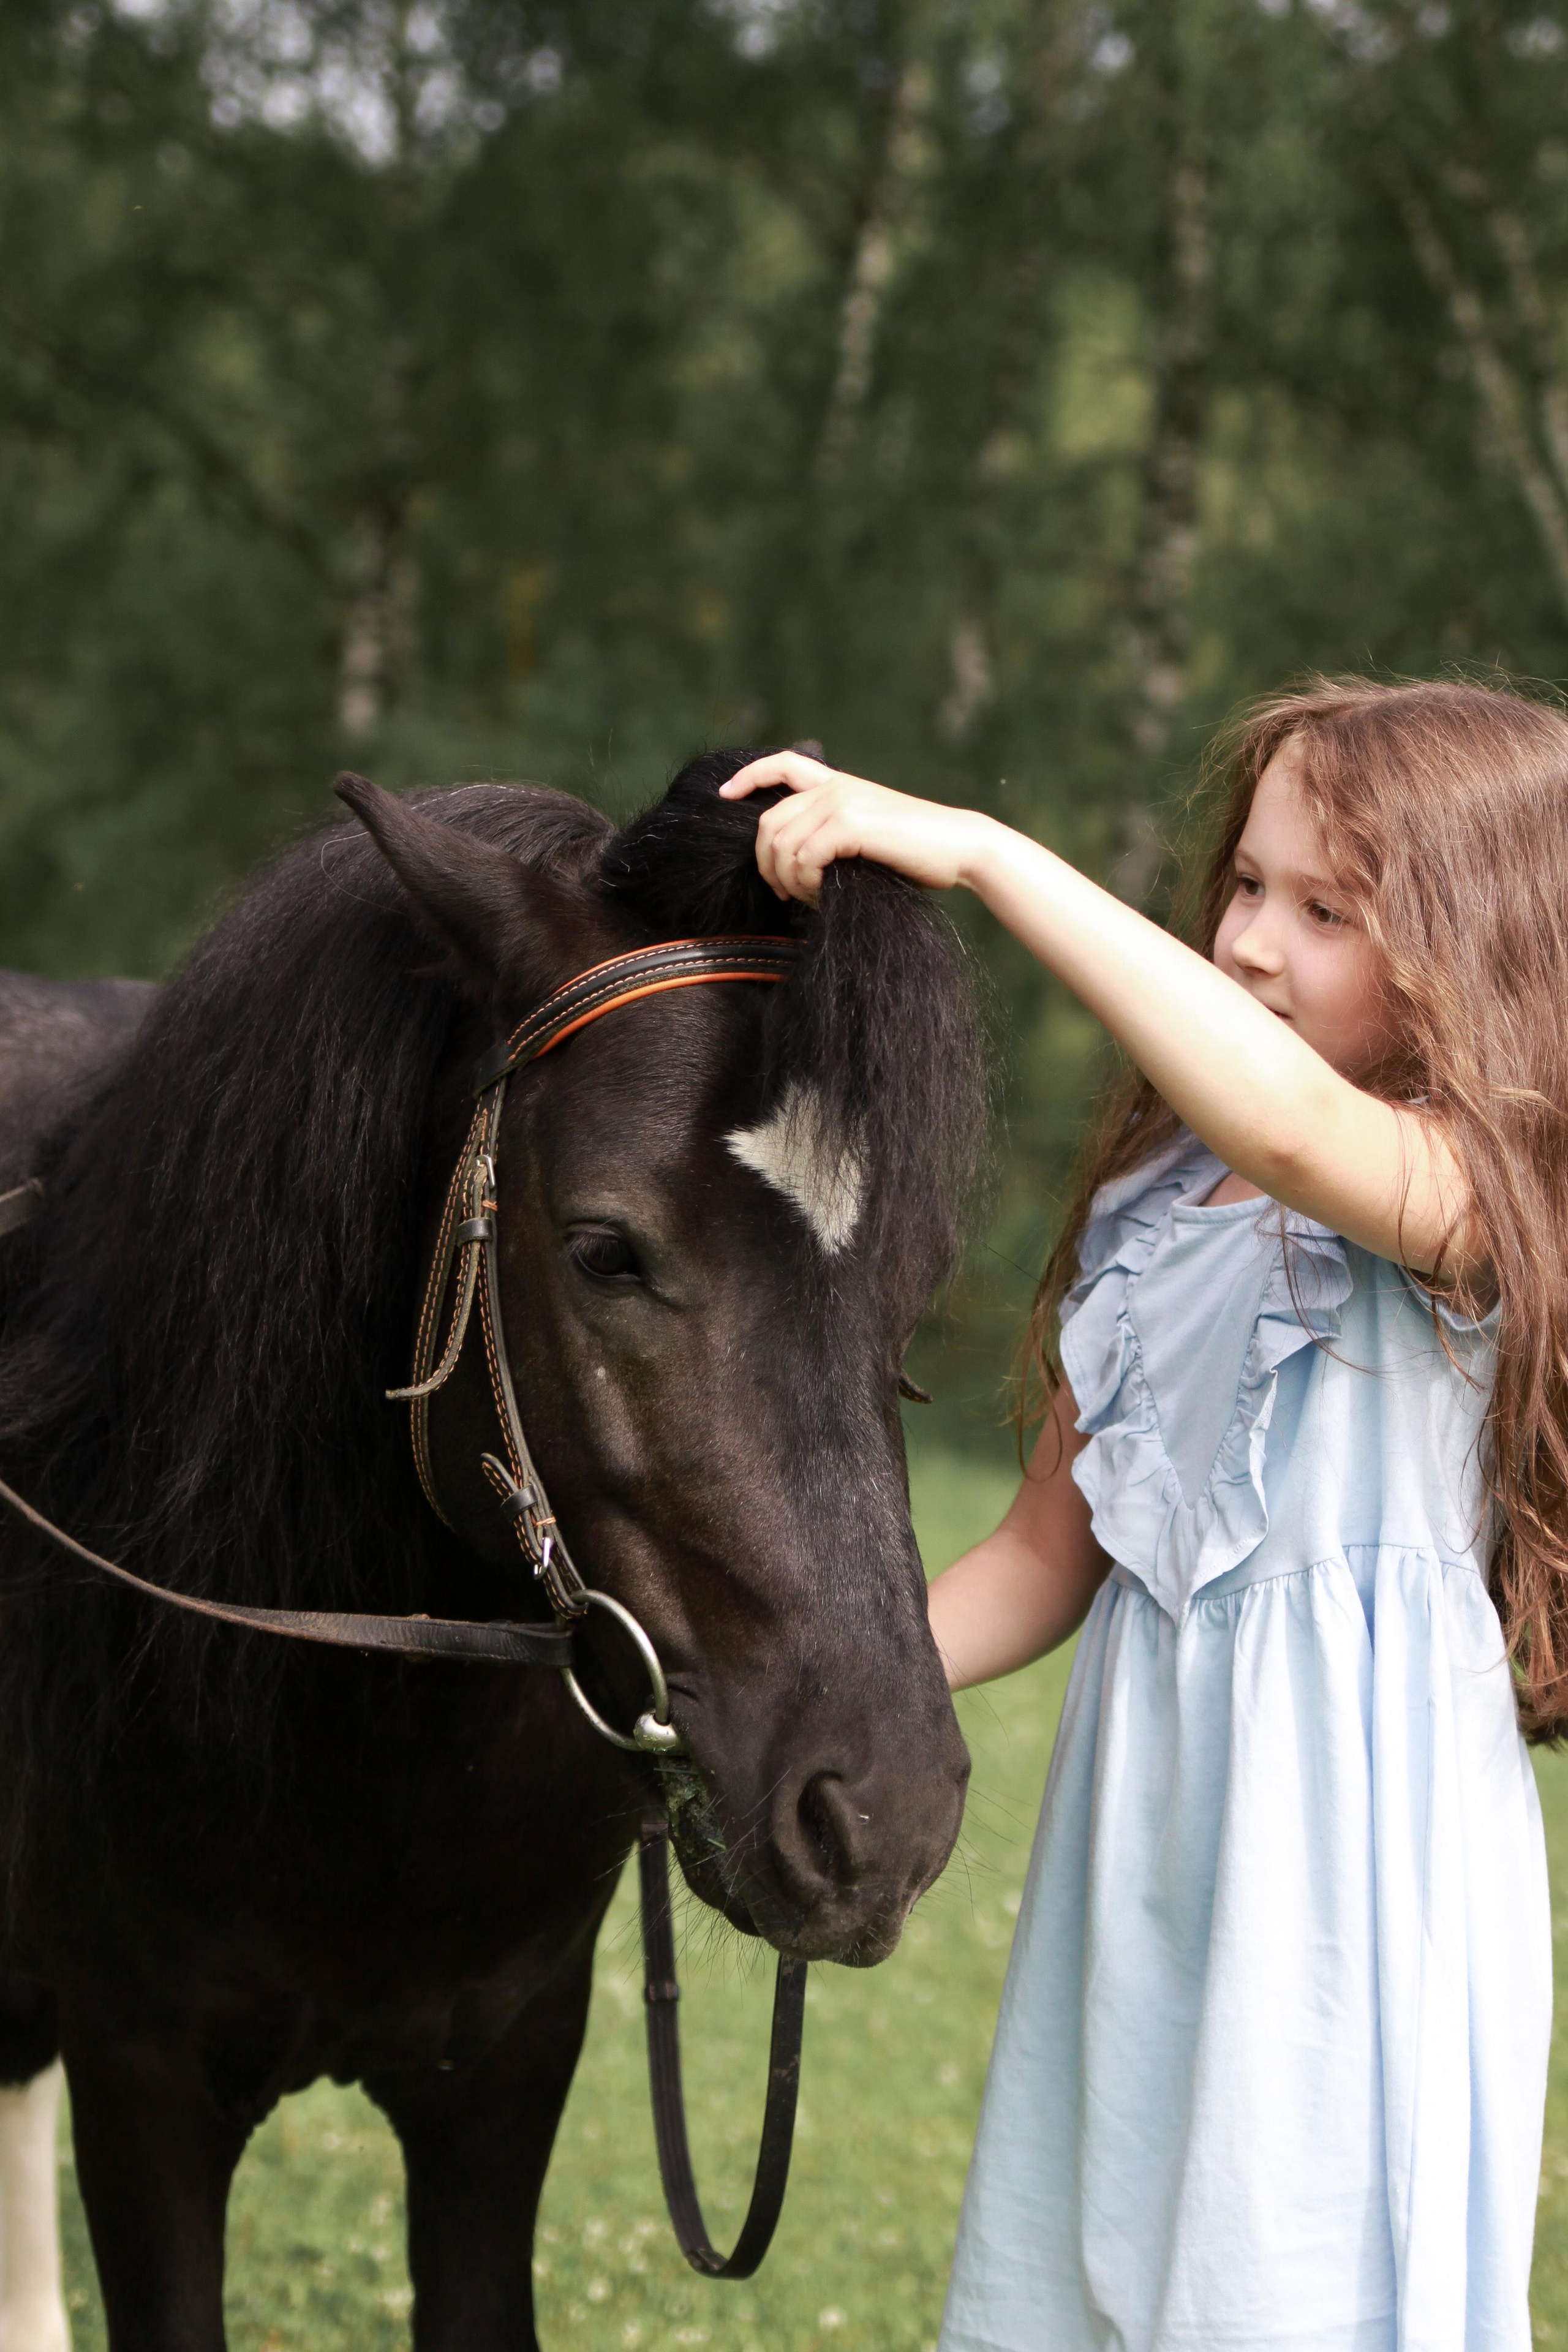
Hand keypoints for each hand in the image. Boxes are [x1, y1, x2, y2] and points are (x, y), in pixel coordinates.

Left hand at [719, 751, 990, 902]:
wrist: (961, 848)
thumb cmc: (918, 854)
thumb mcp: (869, 834)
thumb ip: (834, 834)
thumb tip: (794, 864)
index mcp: (839, 784)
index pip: (781, 763)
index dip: (747, 776)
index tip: (725, 795)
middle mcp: (835, 787)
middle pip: (769, 821)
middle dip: (766, 862)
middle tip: (783, 891)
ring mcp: (842, 802)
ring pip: (781, 845)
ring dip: (788, 880)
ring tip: (809, 897)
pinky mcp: (851, 824)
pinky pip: (803, 856)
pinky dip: (805, 883)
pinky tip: (821, 894)